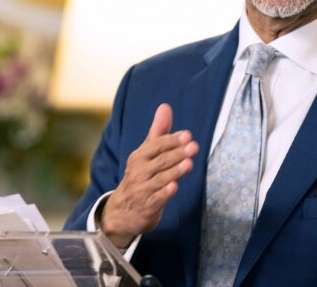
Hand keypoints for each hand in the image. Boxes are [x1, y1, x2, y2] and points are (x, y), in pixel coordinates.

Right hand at [100, 103, 198, 247]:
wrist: (122, 211)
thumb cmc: (140, 176)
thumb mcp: (146, 154)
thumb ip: (158, 132)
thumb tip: (165, 106)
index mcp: (139, 156)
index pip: (157, 145)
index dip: (172, 140)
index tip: (188, 136)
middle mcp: (139, 171)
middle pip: (160, 161)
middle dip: (177, 153)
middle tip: (194, 147)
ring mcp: (142, 190)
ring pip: (160, 179)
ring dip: (174, 171)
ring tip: (188, 164)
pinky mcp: (146, 207)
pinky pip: (156, 199)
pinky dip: (164, 194)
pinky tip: (175, 188)